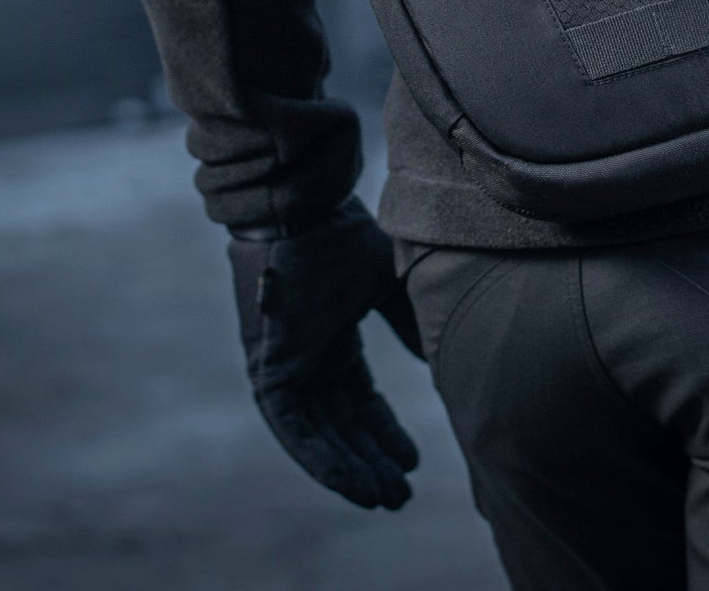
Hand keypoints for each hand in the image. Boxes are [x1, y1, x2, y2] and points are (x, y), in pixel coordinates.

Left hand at [228, 196, 424, 507]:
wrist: (307, 207)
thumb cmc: (346, 233)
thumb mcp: (389, 282)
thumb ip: (410, 322)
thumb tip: (441, 359)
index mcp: (330, 333)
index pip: (357, 399)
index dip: (383, 432)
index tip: (411, 462)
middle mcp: (306, 354)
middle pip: (339, 423)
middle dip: (370, 460)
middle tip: (400, 496)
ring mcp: (283, 363)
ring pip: (317, 433)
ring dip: (349, 468)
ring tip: (383, 499)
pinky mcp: (267, 370)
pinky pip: (292, 429)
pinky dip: (321, 458)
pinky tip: (351, 482)